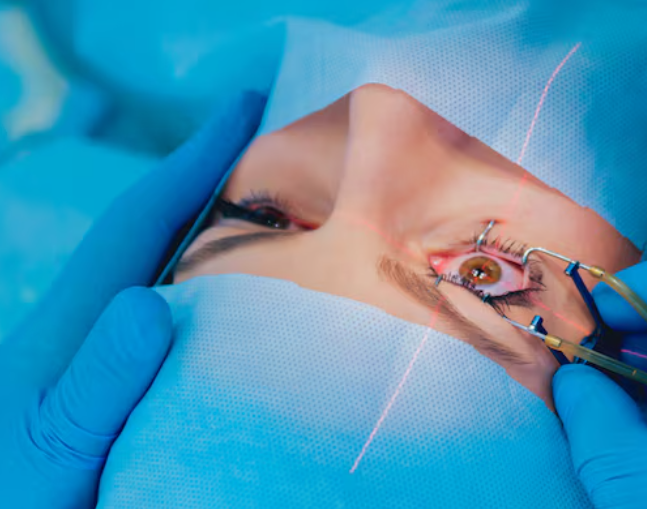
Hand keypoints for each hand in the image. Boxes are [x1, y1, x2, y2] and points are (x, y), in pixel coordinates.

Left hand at [0, 92, 265, 507]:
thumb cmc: (16, 490)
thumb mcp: (55, 439)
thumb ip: (97, 378)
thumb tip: (149, 301)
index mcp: (79, 318)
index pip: (145, 220)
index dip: (195, 160)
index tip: (245, 104)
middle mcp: (103, 323)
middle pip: (168, 233)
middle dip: (220, 183)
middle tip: (284, 147)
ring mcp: (122, 353)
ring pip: (185, 277)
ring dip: (232, 238)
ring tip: (293, 214)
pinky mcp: (140, 385)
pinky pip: (195, 325)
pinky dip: (231, 300)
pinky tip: (264, 309)